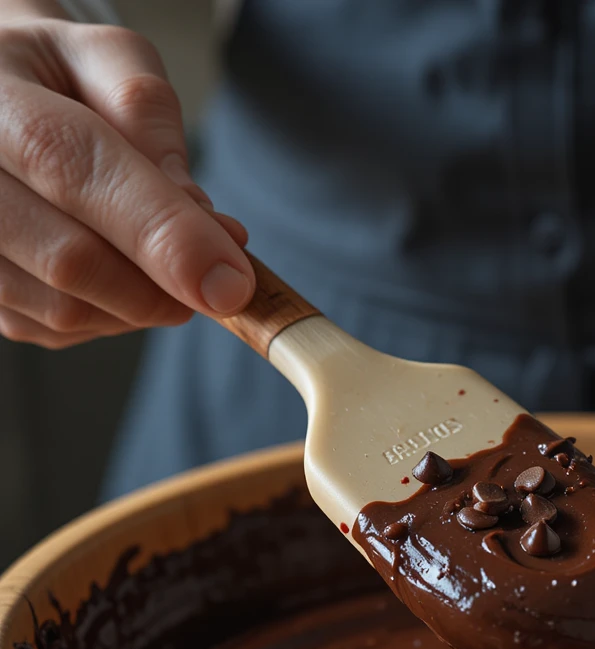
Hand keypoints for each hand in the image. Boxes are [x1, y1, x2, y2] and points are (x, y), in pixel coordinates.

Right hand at [0, 5, 253, 347]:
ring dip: (144, 304)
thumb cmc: (50, 78)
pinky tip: (122, 274)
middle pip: (69, 258)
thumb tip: (199, 212)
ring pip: (67, 309)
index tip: (232, 282)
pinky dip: (114, 314)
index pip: (71, 166)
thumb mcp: (102, 61)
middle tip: (223, 276)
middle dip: (166, 284)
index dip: (162, 231)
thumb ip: (148, 116)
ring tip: (164, 260)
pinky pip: (58, 330)